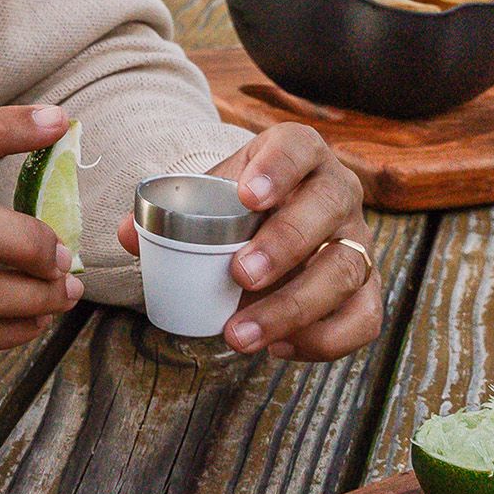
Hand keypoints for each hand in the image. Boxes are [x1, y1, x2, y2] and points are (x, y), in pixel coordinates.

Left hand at [118, 123, 379, 360]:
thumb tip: (127, 235)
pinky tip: (278, 347)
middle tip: (240, 275)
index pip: (299, 146)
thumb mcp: (208, 194)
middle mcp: (337, 191)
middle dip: (286, 244)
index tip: (249, 196)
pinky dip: (323, 339)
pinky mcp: (366, 287)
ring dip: (294, 307)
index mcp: (299, 153)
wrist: (275, 220)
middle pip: (329, 207)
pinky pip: (363, 317)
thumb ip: (166, 212)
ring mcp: (357, 240)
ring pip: (346, 269)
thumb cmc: (239, 205)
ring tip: (241, 333)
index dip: (280, 169)